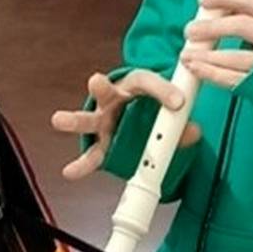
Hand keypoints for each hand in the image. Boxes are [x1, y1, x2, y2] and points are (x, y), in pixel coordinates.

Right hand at [50, 70, 200, 180]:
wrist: (131, 107)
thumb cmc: (145, 101)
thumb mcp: (164, 105)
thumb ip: (178, 119)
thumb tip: (193, 132)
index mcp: (133, 85)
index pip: (147, 81)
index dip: (163, 91)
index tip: (178, 102)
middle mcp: (113, 100)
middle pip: (106, 91)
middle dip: (100, 87)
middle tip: (95, 80)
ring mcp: (103, 121)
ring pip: (88, 120)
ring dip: (75, 120)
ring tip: (59, 119)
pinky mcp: (100, 143)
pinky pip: (91, 154)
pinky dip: (81, 164)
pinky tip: (70, 171)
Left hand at [180, 0, 252, 88]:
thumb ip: (246, 13)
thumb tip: (211, 3)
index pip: (251, 0)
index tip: (203, 0)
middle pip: (243, 26)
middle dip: (212, 27)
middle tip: (190, 30)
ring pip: (236, 57)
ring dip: (206, 55)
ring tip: (186, 54)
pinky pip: (234, 79)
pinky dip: (211, 73)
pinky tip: (195, 68)